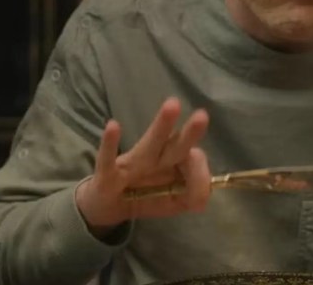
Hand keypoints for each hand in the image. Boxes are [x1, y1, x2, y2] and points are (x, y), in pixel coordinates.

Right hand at [75, 97, 211, 237]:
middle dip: (190, 133)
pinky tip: (113, 125)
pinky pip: (107, 159)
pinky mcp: (107, 175)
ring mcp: (131, 166)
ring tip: (173, 105)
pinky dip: (109, 144)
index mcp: (173, 164)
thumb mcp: (177, 203)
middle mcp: (155, 160)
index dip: (198, 168)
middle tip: (202, 115)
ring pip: (149, 145)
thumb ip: (196, 195)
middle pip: (176, 146)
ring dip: (161, 127)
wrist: (108, 207)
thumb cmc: (145, 197)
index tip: (197, 175)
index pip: (192, 159)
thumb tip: (205, 182)